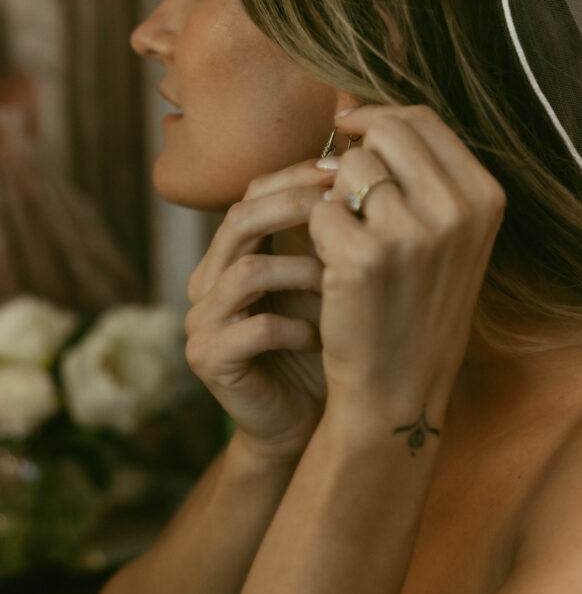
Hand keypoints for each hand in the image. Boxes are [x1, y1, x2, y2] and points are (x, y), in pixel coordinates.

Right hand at [184, 159, 334, 460]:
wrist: (310, 422)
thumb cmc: (328, 345)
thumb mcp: (329, 282)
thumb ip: (331, 237)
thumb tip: (366, 175)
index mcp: (232, 254)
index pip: (253, 195)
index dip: (296, 178)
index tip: (345, 171)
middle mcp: (208, 281)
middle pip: (240, 220)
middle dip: (294, 206)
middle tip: (343, 205)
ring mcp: (202, 321)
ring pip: (245, 270)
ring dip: (300, 270)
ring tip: (339, 280)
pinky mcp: (209, 359)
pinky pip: (252, 329)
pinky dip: (294, 327)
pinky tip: (322, 336)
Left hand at [308, 105, 505, 435]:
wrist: (400, 388)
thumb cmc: (417, 306)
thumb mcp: (446, 236)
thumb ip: (419, 173)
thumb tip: (353, 106)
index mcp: (485, 197)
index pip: (421, 119)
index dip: (377, 116)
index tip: (349, 130)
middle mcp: (458, 208)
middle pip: (385, 131)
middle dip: (355, 153)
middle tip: (343, 190)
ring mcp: (413, 231)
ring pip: (349, 168)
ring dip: (337, 197)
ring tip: (350, 243)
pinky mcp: (365, 256)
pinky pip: (320, 209)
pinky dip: (318, 234)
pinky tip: (335, 269)